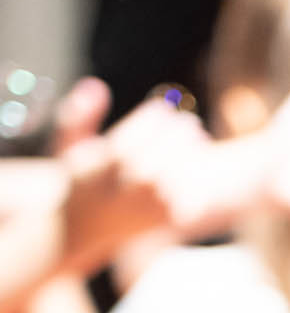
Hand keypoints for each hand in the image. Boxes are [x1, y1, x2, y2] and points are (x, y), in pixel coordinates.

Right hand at [55, 80, 207, 269]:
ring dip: (192, 149)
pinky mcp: (167, 221)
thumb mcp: (69, 146)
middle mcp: (126, 193)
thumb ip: (78, 115)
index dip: (153, 118)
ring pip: (179, 175)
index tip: (161, 107)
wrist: (87, 228)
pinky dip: (197, 171)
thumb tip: (96, 84)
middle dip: (176, 132)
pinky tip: (197, 156)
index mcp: (101, 171)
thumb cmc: (82, 178)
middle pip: (161, 155)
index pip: (134, 139)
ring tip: (197, 133)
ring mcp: (149, 210)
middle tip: (187, 120)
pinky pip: (190, 193)